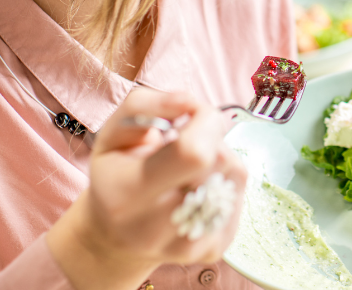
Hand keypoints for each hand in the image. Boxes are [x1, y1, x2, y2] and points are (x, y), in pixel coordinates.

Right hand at [47, 89, 246, 289]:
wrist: (115, 238)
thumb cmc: (115, 175)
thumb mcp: (112, 132)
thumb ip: (145, 105)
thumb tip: (191, 102)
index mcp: (126, 194)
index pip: (193, 153)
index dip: (204, 121)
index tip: (192, 114)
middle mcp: (155, 227)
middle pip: (219, 161)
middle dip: (211, 136)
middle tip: (188, 139)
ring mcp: (188, 245)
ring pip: (234, 175)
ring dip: (219, 157)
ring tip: (189, 165)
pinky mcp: (213, 251)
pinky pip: (239, 194)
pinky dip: (224, 180)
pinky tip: (199, 185)